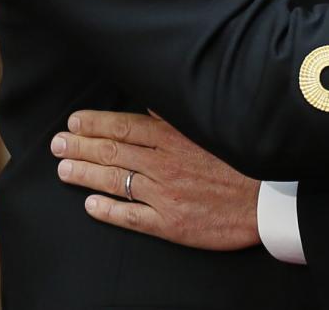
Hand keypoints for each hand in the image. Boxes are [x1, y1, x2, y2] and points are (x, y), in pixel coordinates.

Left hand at [51, 110, 257, 249]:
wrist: (270, 201)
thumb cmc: (247, 161)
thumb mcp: (218, 128)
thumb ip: (183, 118)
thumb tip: (156, 105)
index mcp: (176, 138)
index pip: (125, 127)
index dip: (96, 124)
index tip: (74, 121)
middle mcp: (165, 164)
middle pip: (113, 152)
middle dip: (80, 146)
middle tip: (58, 144)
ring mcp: (164, 195)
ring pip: (115, 181)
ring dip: (85, 174)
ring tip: (63, 170)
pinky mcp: (169, 222)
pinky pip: (130, 216)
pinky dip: (107, 210)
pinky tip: (91, 205)